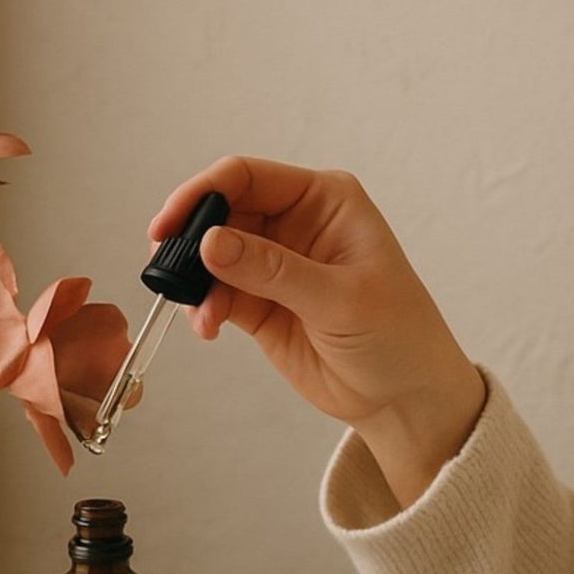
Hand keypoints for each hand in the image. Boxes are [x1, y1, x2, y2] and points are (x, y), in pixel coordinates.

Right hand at [150, 157, 486, 506]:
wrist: (404, 396)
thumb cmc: (397, 335)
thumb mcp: (340, 299)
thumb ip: (274, 270)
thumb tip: (211, 243)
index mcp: (324, 200)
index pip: (248, 177)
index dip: (202, 193)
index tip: (170, 224)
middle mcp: (295, 223)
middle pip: (222, 212)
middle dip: (191, 240)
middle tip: (168, 270)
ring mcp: (274, 264)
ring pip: (212, 255)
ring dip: (194, 280)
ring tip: (201, 314)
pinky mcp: (259, 303)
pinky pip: (215, 293)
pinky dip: (202, 307)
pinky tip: (206, 327)